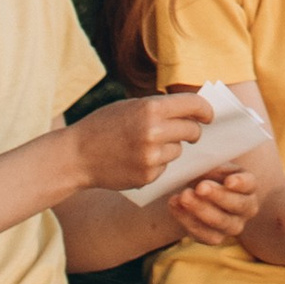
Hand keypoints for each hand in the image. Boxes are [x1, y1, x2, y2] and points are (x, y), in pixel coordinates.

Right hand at [72, 90, 211, 194]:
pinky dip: (157, 164)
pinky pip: (165, 168)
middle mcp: (154, 132)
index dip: (205, 111)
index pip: (193, 106)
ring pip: (179, 151)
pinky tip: (136, 160)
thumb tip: (191, 109)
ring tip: (146, 145)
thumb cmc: (103, 126)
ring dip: (170, 148)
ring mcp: (151, 157)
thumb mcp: (130, 106)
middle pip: (192, 131)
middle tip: (185, 131)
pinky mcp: (147, 177)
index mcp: (151, 109)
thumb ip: (159, 107)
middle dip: (192, 131)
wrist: (76, 156)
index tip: (208, 116)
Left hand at [168, 166, 260, 245]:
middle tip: (200, 187)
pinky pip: (203, 234)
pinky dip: (186, 220)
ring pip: (221, 223)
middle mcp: (246, 209)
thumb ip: (212, 166)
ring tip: (184, 196)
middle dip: (218, 196)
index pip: (249, 184)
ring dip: (201, 209)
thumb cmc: (209, 175)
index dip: (240, 183)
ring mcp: (232, 226)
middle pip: (237, 205)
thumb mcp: (212, 165)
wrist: (197, 192)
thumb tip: (205, 167)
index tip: (229, 181)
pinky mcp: (214, 237)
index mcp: (249, 186)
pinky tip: (175, 205)